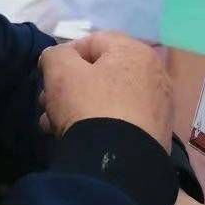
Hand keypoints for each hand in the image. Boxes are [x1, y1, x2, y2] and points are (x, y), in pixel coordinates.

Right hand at [38, 32, 173, 149]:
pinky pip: (122, 119)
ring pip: (109, 98)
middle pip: (102, 72)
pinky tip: (78, 140)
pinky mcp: (156, 133)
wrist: (118, 163)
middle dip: (69, 87)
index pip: (94, 41)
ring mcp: (159, 105)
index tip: (48, 76)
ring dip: (78, 108)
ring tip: (52, 127)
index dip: (66, 55)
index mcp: (136, 51)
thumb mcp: (61, 72)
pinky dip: (100, 124)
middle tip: (46, 104)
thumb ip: (55, 55)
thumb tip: (57, 57)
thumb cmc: (89, 106)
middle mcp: (155, 73)